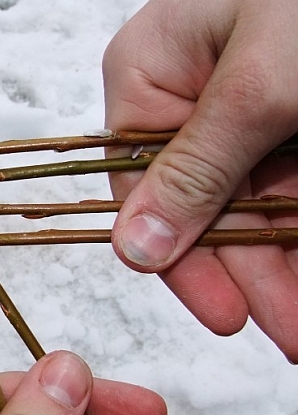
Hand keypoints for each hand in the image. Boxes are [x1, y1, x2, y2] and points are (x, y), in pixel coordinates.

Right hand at [103, 0, 297, 362]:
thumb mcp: (256, 81)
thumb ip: (194, 171)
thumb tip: (133, 246)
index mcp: (147, 78)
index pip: (139, 191)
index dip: (180, 259)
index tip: (227, 317)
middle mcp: (184, 94)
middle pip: (204, 206)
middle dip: (252, 273)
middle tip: (292, 336)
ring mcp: (241, 101)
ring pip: (255, 200)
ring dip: (284, 257)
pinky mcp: (288, 105)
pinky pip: (290, 179)